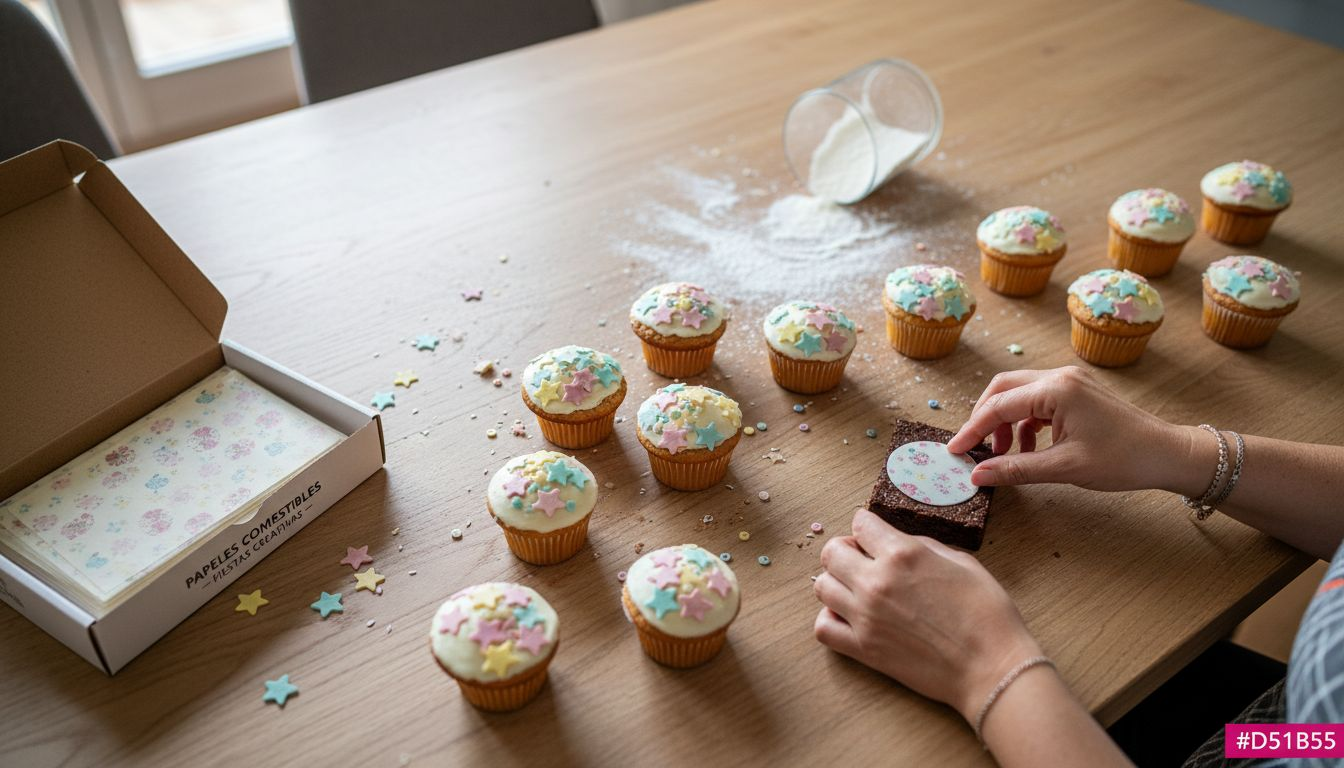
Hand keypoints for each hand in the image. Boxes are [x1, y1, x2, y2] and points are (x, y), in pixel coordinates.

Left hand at [813, 508, 1042, 722]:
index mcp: (903, 554)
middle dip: (844, 550)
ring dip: (835, 582)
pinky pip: (823, 628)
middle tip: (862, 559)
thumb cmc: (987, 613)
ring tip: (855, 588)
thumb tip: (899, 543)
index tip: (873, 535)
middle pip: (831, 552)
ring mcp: (865, 617)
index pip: (859, 523)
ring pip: (821, 586)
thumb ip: (922, 546)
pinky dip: (829, 619)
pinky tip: (848, 617)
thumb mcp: (961, 561)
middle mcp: (876, 581)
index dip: (867, 526)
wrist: (992, 668)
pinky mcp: (864, 649)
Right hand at [946, 366, 1197, 493]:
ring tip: (1004, 454)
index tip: (954, 451)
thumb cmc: (1124, 459)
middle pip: (1003, 389)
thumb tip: (978, 475)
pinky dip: (1025, 423)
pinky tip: (1029, 448)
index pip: (998, 405)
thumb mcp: (1065, 467)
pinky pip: (1038, 402)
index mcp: (1056, 389)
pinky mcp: (1078, 393)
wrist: (1169, 454)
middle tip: (972, 448)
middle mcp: (1060, 377)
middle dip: (984, 419)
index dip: (972, 430)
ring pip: (1019, 395)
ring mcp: (1070, 382)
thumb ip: (1016, 468)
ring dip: (1005, 422)